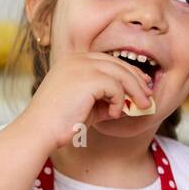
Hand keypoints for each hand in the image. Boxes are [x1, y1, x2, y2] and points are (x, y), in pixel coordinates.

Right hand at [14, 50, 155, 152]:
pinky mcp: (88, 78)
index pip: (108, 61)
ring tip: (142, 106)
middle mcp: (77, 59)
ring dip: (135, 91)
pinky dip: (120, 101)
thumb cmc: (59, 122)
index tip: (141, 84)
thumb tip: (128, 102)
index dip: (128, 71)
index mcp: (73, 61)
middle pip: (117, 64)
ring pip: (121, 74)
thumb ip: (105, 100)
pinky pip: (116, 87)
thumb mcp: (86, 106)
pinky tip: (113, 114)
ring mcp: (82, 66)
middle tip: (148, 95)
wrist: (39, 130)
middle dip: (137, 79)